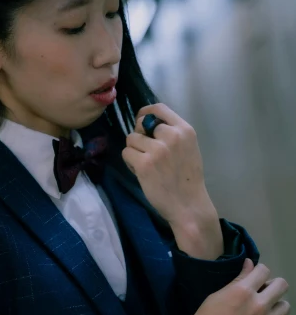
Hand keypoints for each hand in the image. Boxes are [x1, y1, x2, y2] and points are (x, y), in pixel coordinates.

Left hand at [121, 102, 209, 225]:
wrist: (188, 205)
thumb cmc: (188, 179)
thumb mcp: (188, 148)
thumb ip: (173, 134)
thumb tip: (148, 124)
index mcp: (185, 130)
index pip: (159, 108)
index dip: (145, 112)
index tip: (140, 121)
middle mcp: (172, 136)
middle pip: (141, 124)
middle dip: (139, 136)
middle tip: (146, 152)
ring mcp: (157, 149)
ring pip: (131, 139)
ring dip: (134, 151)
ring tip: (145, 164)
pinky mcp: (144, 164)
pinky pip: (126, 153)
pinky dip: (130, 162)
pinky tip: (140, 171)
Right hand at [168, 259, 290, 314]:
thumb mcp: (215, 298)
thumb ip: (236, 281)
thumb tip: (250, 264)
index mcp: (243, 292)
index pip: (264, 270)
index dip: (258, 272)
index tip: (254, 278)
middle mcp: (259, 306)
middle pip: (281, 285)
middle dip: (271, 286)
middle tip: (261, 294)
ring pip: (285, 306)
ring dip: (275, 306)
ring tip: (263, 312)